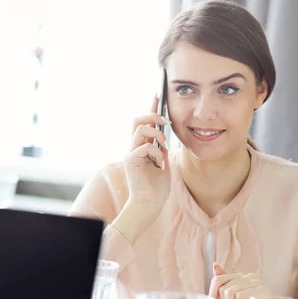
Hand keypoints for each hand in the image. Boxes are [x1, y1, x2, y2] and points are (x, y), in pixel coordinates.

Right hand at [125, 95, 171, 211]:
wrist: (150, 204)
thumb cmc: (157, 187)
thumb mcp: (164, 162)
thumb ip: (162, 148)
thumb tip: (164, 135)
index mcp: (142, 146)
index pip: (145, 122)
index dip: (151, 108)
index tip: (158, 95)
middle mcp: (134, 147)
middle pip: (137, 120)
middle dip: (152, 115)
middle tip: (166, 122)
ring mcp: (131, 153)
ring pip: (140, 129)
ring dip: (157, 134)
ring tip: (164, 146)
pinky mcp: (130, 161)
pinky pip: (144, 147)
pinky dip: (155, 153)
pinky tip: (160, 164)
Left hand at [208, 263, 268, 298]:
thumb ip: (223, 284)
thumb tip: (215, 264)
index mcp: (243, 278)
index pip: (218, 280)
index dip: (214, 296)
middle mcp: (251, 277)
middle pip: (222, 288)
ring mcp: (257, 283)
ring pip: (228, 292)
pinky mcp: (260, 290)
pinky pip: (238, 296)